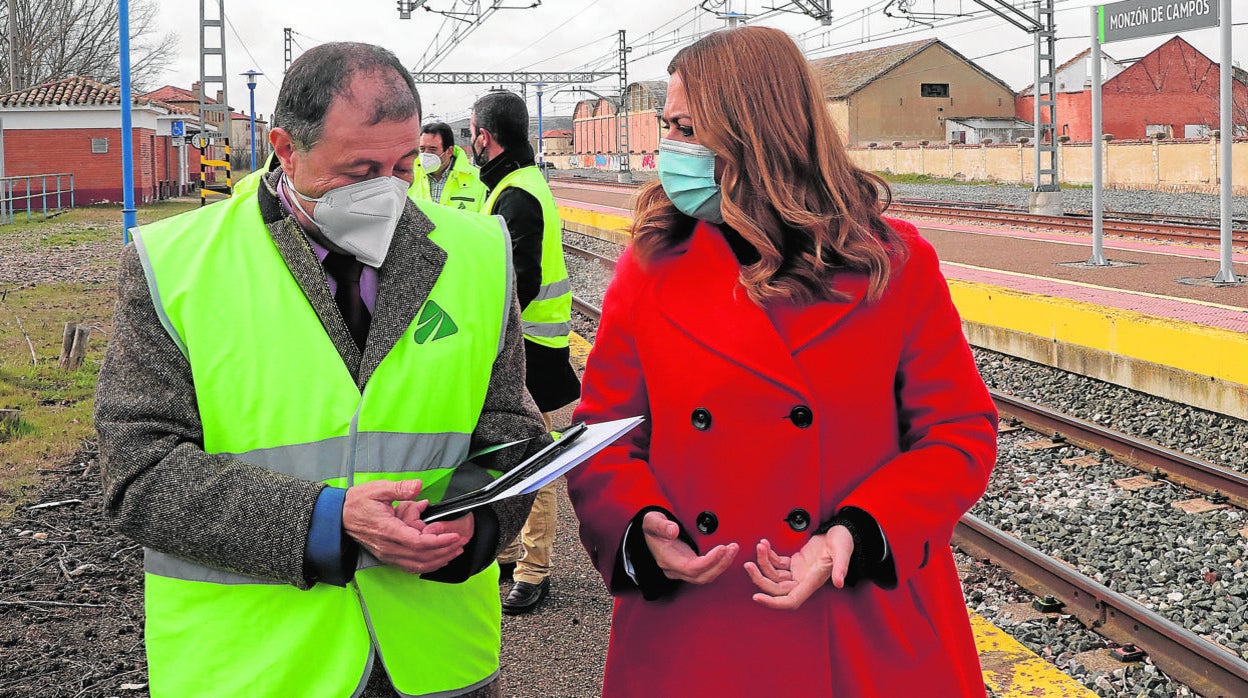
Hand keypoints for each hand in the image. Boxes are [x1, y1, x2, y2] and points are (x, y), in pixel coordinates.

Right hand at [343, 479, 470, 575]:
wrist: (338, 517)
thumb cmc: (358, 503)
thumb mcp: (378, 489)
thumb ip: (400, 489)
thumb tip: (417, 486)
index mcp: (388, 530)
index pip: (418, 542)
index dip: (439, 541)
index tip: (454, 536)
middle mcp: (388, 547)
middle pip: (422, 556)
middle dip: (445, 551)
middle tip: (461, 543)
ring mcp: (387, 554)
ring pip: (417, 564)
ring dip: (439, 560)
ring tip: (455, 551)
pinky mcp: (387, 556)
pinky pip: (410, 566)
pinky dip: (427, 564)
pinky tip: (439, 559)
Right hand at [641, 511, 738, 583]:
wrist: (648, 532)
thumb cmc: (651, 526)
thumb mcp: (652, 521)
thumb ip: (661, 525)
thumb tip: (673, 530)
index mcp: (666, 560)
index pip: (691, 568)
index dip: (709, 561)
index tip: (722, 548)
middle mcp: (674, 569)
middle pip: (701, 577)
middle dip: (720, 564)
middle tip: (733, 547)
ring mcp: (681, 570)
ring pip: (705, 576)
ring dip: (722, 565)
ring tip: (733, 548)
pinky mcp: (688, 566)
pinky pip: (706, 571)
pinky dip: (718, 564)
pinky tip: (727, 552)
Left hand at [746, 526, 852, 610]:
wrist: (843, 531)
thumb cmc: (844, 541)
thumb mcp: (842, 551)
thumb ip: (841, 567)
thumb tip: (839, 582)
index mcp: (813, 581)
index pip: (791, 600)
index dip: (773, 603)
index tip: (757, 598)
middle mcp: (804, 580)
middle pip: (776, 589)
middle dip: (759, 578)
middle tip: (747, 565)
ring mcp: (799, 572)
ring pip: (774, 575)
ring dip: (763, 562)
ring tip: (759, 546)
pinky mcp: (796, 562)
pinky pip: (777, 564)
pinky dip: (768, 555)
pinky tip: (764, 544)